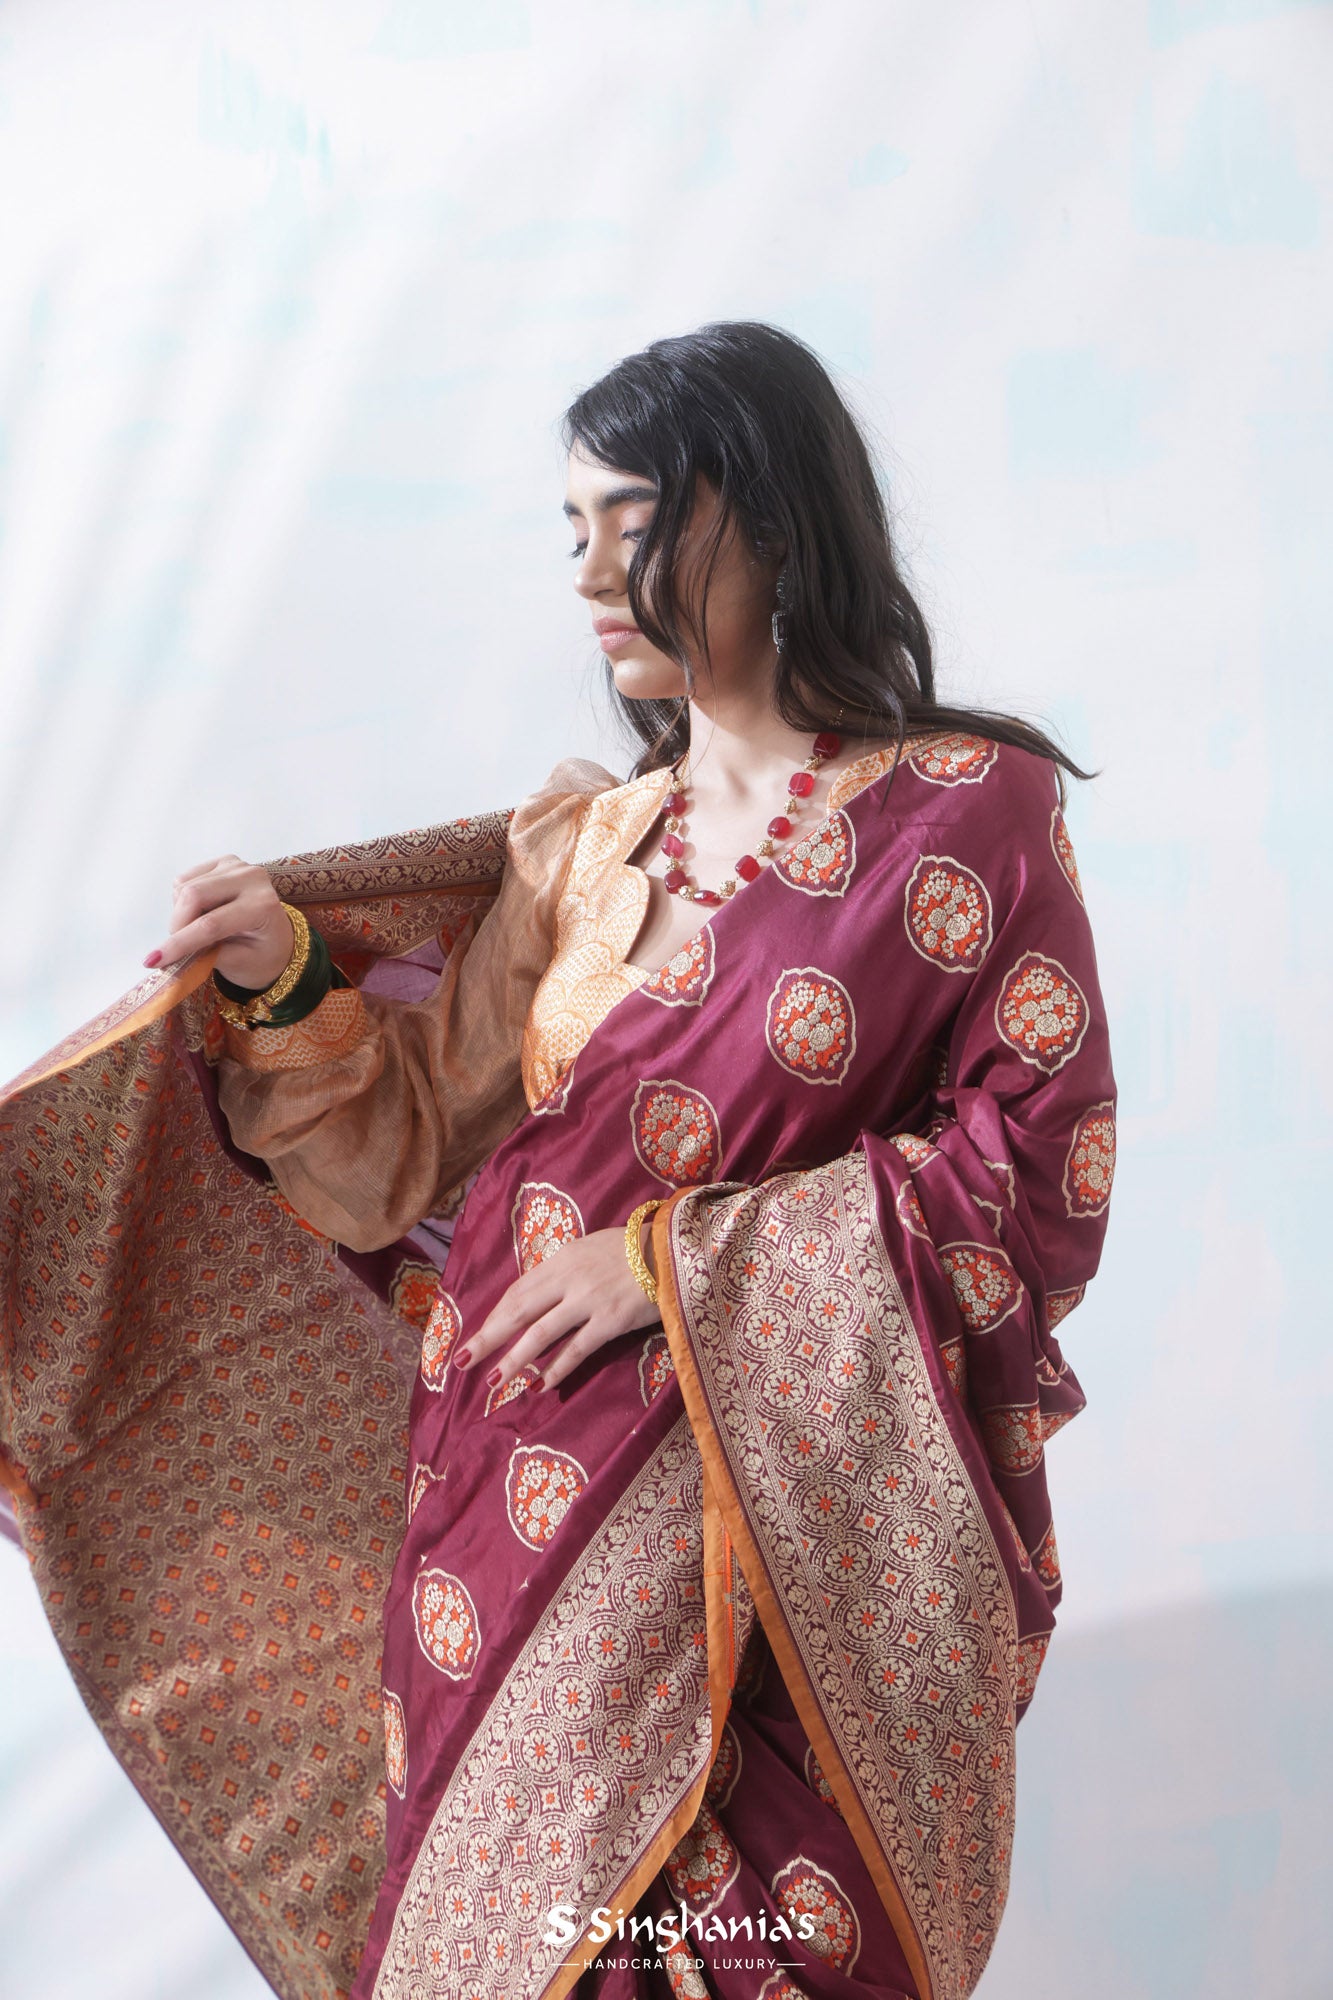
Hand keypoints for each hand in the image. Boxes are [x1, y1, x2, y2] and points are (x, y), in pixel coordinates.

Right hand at [144, 855, 295, 986]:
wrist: (276, 937)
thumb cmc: (262, 954)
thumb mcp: (240, 964)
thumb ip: (206, 956)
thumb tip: (167, 955)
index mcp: (263, 905)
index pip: (211, 924)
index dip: (180, 943)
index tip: (154, 960)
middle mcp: (252, 878)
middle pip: (192, 895)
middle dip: (177, 925)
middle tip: (175, 949)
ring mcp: (237, 866)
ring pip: (184, 887)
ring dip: (180, 915)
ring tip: (198, 930)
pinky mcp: (223, 862)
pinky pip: (184, 880)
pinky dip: (182, 901)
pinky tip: (202, 912)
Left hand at [454, 1222, 660, 1392]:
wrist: (673, 1248)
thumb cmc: (635, 1247)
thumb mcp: (591, 1248)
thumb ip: (565, 1270)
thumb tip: (541, 1294)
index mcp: (562, 1258)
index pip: (518, 1290)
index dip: (495, 1315)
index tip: (478, 1334)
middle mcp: (569, 1278)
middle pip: (518, 1311)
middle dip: (487, 1338)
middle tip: (462, 1361)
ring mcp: (588, 1300)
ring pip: (540, 1334)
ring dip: (514, 1360)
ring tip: (494, 1381)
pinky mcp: (610, 1320)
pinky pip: (576, 1349)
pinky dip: (556, 1369)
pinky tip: (541, 1386)